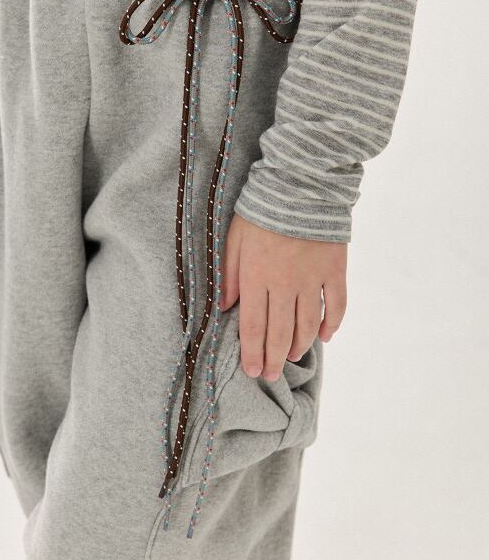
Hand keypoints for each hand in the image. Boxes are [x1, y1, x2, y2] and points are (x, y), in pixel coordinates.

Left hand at [220, 214, 346, 380]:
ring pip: (307, 324)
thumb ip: (229, 274)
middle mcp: (285, 285)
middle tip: (270, 376)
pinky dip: (331, 324)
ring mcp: (312, 279)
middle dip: (273, 359)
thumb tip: (224, 307)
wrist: (301, 183)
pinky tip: (324, 336)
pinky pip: (336, 305)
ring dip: (299, 346)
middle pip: (279, 332)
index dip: (252, 352)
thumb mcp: (233, 238)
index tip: (252, 371)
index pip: (253, 326)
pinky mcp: (335, 270)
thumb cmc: (261, 209)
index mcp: (256, 277)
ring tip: (291, 358)